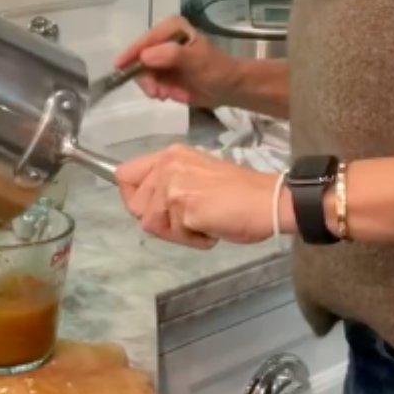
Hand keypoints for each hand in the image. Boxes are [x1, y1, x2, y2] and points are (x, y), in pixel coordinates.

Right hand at [115, 17, 236, 108]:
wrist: (229, 88)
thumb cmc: (216, 69)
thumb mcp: (195, 60)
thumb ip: (171, 55)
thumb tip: (145, 56)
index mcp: (172, 28)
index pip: (144, 41)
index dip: (131, 55)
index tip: (120, 69)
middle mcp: (164, 39)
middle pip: (140, 60)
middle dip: (148, 79)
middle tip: (159, 93)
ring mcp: (163, 57)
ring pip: (144, 75)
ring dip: (156, 88)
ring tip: (172, 95)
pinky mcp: (165, 73)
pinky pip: (152, 84)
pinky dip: (162, 92)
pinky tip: (176, 95)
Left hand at [116, 145, 284, 247]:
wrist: (269, 200)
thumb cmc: (240, 192)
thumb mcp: (197, 176)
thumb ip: (171, 183)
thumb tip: (147, 205)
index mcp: (171, 154)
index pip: (124, 174)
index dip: (132, 196)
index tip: (154, 208)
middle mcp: (169, 165)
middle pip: (134, 205)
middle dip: (159, 219)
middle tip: (189, 217)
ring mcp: (175, 185)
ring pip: (152, 223)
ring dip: (178, 231)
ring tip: (205, 221)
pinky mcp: (184, 206)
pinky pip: (175, 235)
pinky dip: (193, 238)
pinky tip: (213, 227)